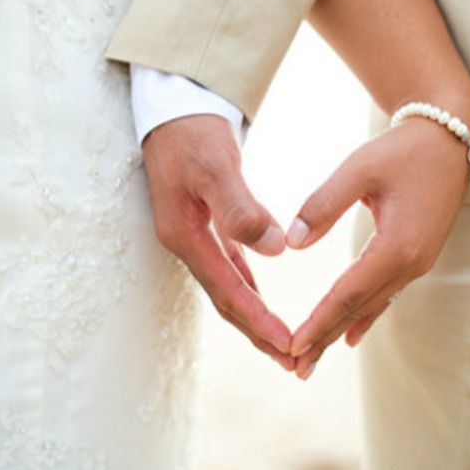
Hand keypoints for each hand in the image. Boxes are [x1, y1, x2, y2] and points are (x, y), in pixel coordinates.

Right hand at [142, 115, 294, 369]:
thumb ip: (242, 209)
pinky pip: (227, 266)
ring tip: (284, 344)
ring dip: (255, 316)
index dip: (258, 321)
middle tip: (294, 363)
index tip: (290, 345)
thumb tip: (275, 250)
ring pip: (228, 287)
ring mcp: (192, 235)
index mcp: (185, 236)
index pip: (227, 291)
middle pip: (226, 300)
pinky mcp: (203, 224)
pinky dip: (247, 286)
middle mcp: (186, 243)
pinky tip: (260, 297)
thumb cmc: (192, 134)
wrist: (174, 107)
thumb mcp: (216, 166)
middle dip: (259, 333)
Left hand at [287, 116, 469, 378]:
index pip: (349, 295)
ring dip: (340, 332)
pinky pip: (386, 295)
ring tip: (312, 360)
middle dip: (326, 339)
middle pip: (359, 309)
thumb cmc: (401, 150)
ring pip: (371, 306)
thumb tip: (293, 242)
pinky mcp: (416, 256)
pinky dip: (365, 317)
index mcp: (396, 246)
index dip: (319, 323)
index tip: (292, 347)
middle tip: (294, 370)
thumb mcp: (359, 169)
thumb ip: (324, 204)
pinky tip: (351, 337)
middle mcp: (410, 263)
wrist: (449, 138)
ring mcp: (417, 263)